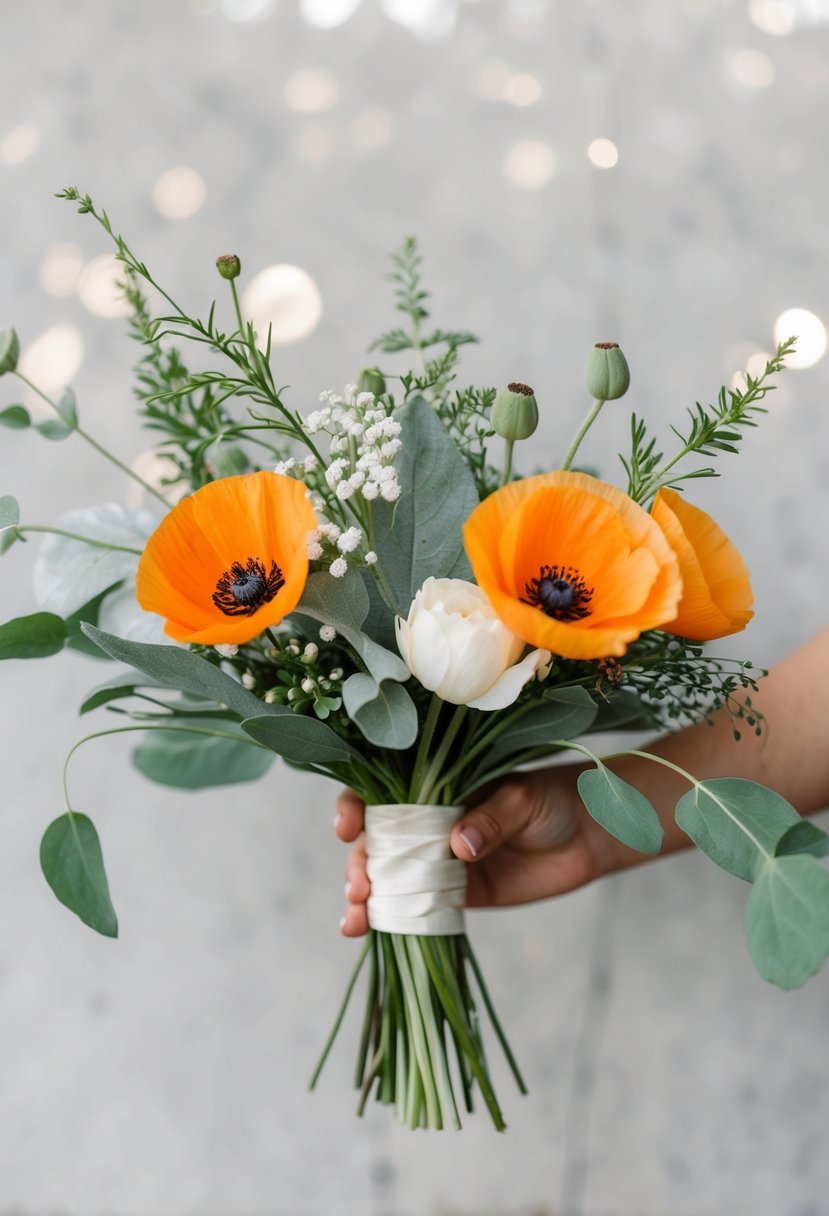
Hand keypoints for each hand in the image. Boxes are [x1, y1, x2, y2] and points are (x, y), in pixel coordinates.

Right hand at [335, 767, 622, 935]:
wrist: (590, 834)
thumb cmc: (553, 799)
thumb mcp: (522, 798)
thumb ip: (491, 818)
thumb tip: (459, 846)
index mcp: (435, 788)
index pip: (380, 793)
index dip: (355, 808)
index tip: (348, 827)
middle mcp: (427, 824)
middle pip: (374, 842)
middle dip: (358, 863)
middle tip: (359, 885)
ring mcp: (438, 861)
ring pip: (386, 878)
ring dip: (363, 897)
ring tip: (355, 917)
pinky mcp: (456, 895)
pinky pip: (414, 907)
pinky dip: (388, 920)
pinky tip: (365, 931)